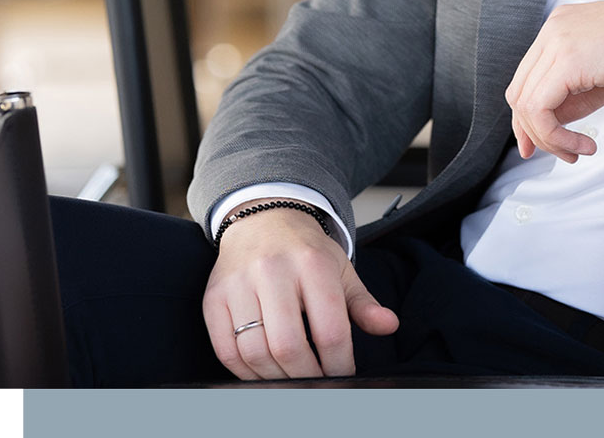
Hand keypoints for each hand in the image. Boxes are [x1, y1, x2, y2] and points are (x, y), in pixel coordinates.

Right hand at [202, 202, 398, 379]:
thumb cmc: (306, 251)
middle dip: (307, 375)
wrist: (263, 219)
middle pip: (289, 345)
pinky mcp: (213, 298)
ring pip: (255, 352)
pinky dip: (245, 372)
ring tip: (293, 379)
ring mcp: (238, 285)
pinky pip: (225, 350)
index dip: (338, 363)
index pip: (329, 329)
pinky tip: (263, 372)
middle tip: (318, 383)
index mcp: (313, 264)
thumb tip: (389, 326)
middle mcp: (273, 271)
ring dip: (276, 378)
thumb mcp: (341, 269)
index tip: (343, 374)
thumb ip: (363, 303)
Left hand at [505, 0, 603, 162]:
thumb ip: (577, 93)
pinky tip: (586, 144)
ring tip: (580, 150)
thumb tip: (554, 122)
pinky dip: (556, 136)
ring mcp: (558, 41)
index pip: (528, 78)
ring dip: (549, 139)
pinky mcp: (569, 60)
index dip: (531, 118)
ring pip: (526, 104)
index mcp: (561, 27)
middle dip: (534, 132)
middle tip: (563, 154)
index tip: (548, 144)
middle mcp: (553, 29)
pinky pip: (540, 109)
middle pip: (519, 91)